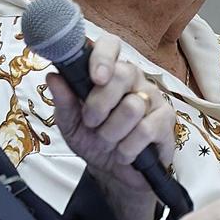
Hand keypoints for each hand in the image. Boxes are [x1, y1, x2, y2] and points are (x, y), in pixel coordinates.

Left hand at [46, 33, 177, 219]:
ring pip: (132, 106)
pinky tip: (125, 154)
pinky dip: (128, 148)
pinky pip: (146, 129)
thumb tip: (54, 77)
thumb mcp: (70, 125)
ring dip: (112, 133)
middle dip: (100, 104)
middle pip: (122, 74)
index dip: (103, 56)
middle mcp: (133, 79)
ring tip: (109, 142)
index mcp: (108, 72)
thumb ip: (63, 102)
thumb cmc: (93, 141)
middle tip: (91, 123)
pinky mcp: (166, 120)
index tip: (95, 77)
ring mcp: (152, 98)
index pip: (110, 45)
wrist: (113, 173)